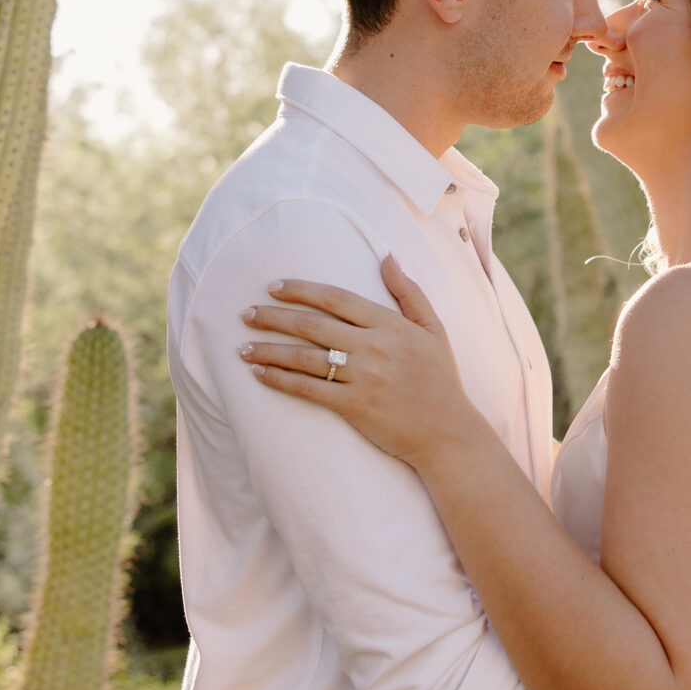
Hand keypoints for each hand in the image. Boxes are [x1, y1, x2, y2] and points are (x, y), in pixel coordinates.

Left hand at [239, 257, 474, 470]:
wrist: (447, 433)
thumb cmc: (440, 379)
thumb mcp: (434, 328)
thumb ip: (409, 291)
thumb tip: (387, 256)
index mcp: (390, 324)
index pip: (337, 298)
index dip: (302, 290)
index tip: (274, 286)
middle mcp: (373, 347)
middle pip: (312, 325)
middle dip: (274, 317)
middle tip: (246, 313)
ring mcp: (362, 378)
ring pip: (304, 357)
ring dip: (269, 350)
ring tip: (242, 347)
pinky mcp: (353, 407)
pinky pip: (308, 390)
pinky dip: (281, 380)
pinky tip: (260, 374)